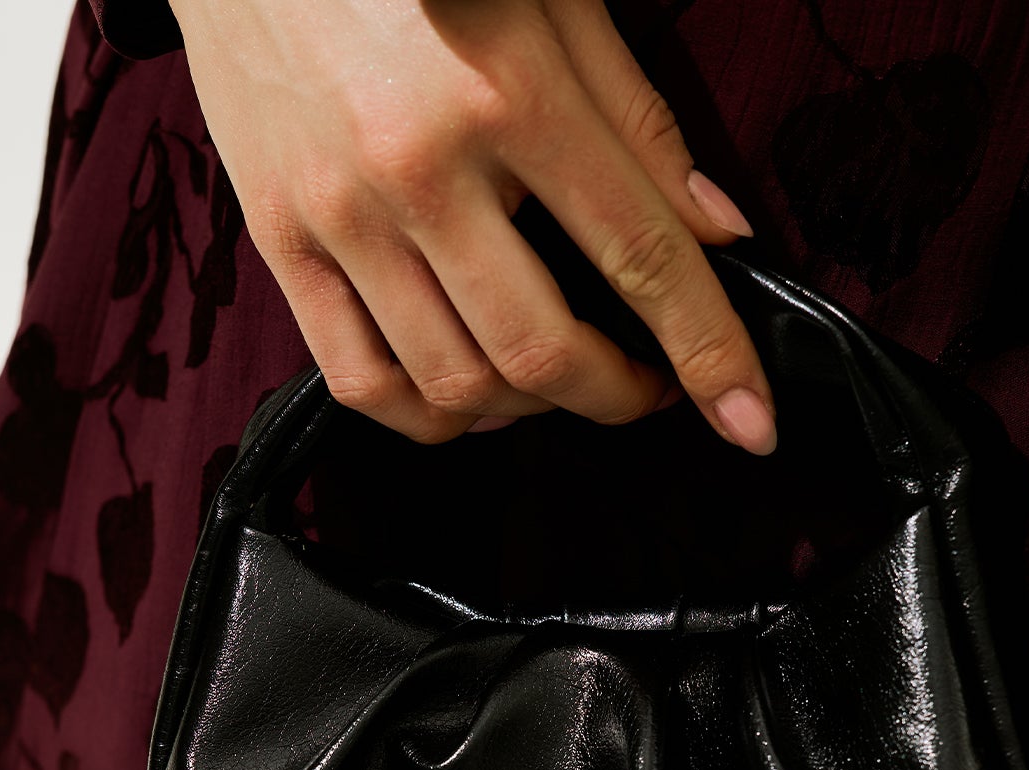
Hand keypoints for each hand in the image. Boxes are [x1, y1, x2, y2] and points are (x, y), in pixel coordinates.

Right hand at [168, 0, 774, 449]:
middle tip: (645, 385)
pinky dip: (430, 417)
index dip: (709, 353)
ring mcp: (340, 214)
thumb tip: (717, 232)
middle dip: (616, 396)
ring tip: (554, 375)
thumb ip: (637, 118)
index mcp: (509, 92)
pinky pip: (361, 383)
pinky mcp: (279, 242)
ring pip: (454, 387)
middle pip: (542, 353)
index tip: (749, 420)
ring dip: (527, 410)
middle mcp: (419, 166)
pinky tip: (465, 390)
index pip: (641, 256)